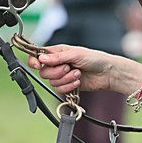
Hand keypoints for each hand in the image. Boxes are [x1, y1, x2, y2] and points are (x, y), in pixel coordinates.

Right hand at [27, 44, 141, 95]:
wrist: (107, 73)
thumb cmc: (94, 58)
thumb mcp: (75, 54)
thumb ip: (58, 57)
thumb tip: (42, 58)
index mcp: (57, 52)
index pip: (38, 55)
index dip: (35, 61)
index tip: (37, 65)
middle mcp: (58, 63)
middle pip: (44, 72)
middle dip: (56, 72)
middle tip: (68, 68)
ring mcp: (62, 75)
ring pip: (52, 82)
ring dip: (65, 79)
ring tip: (77, 74)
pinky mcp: (67, 85)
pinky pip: (59, 90)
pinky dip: (68, 86)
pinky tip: (78, 82)